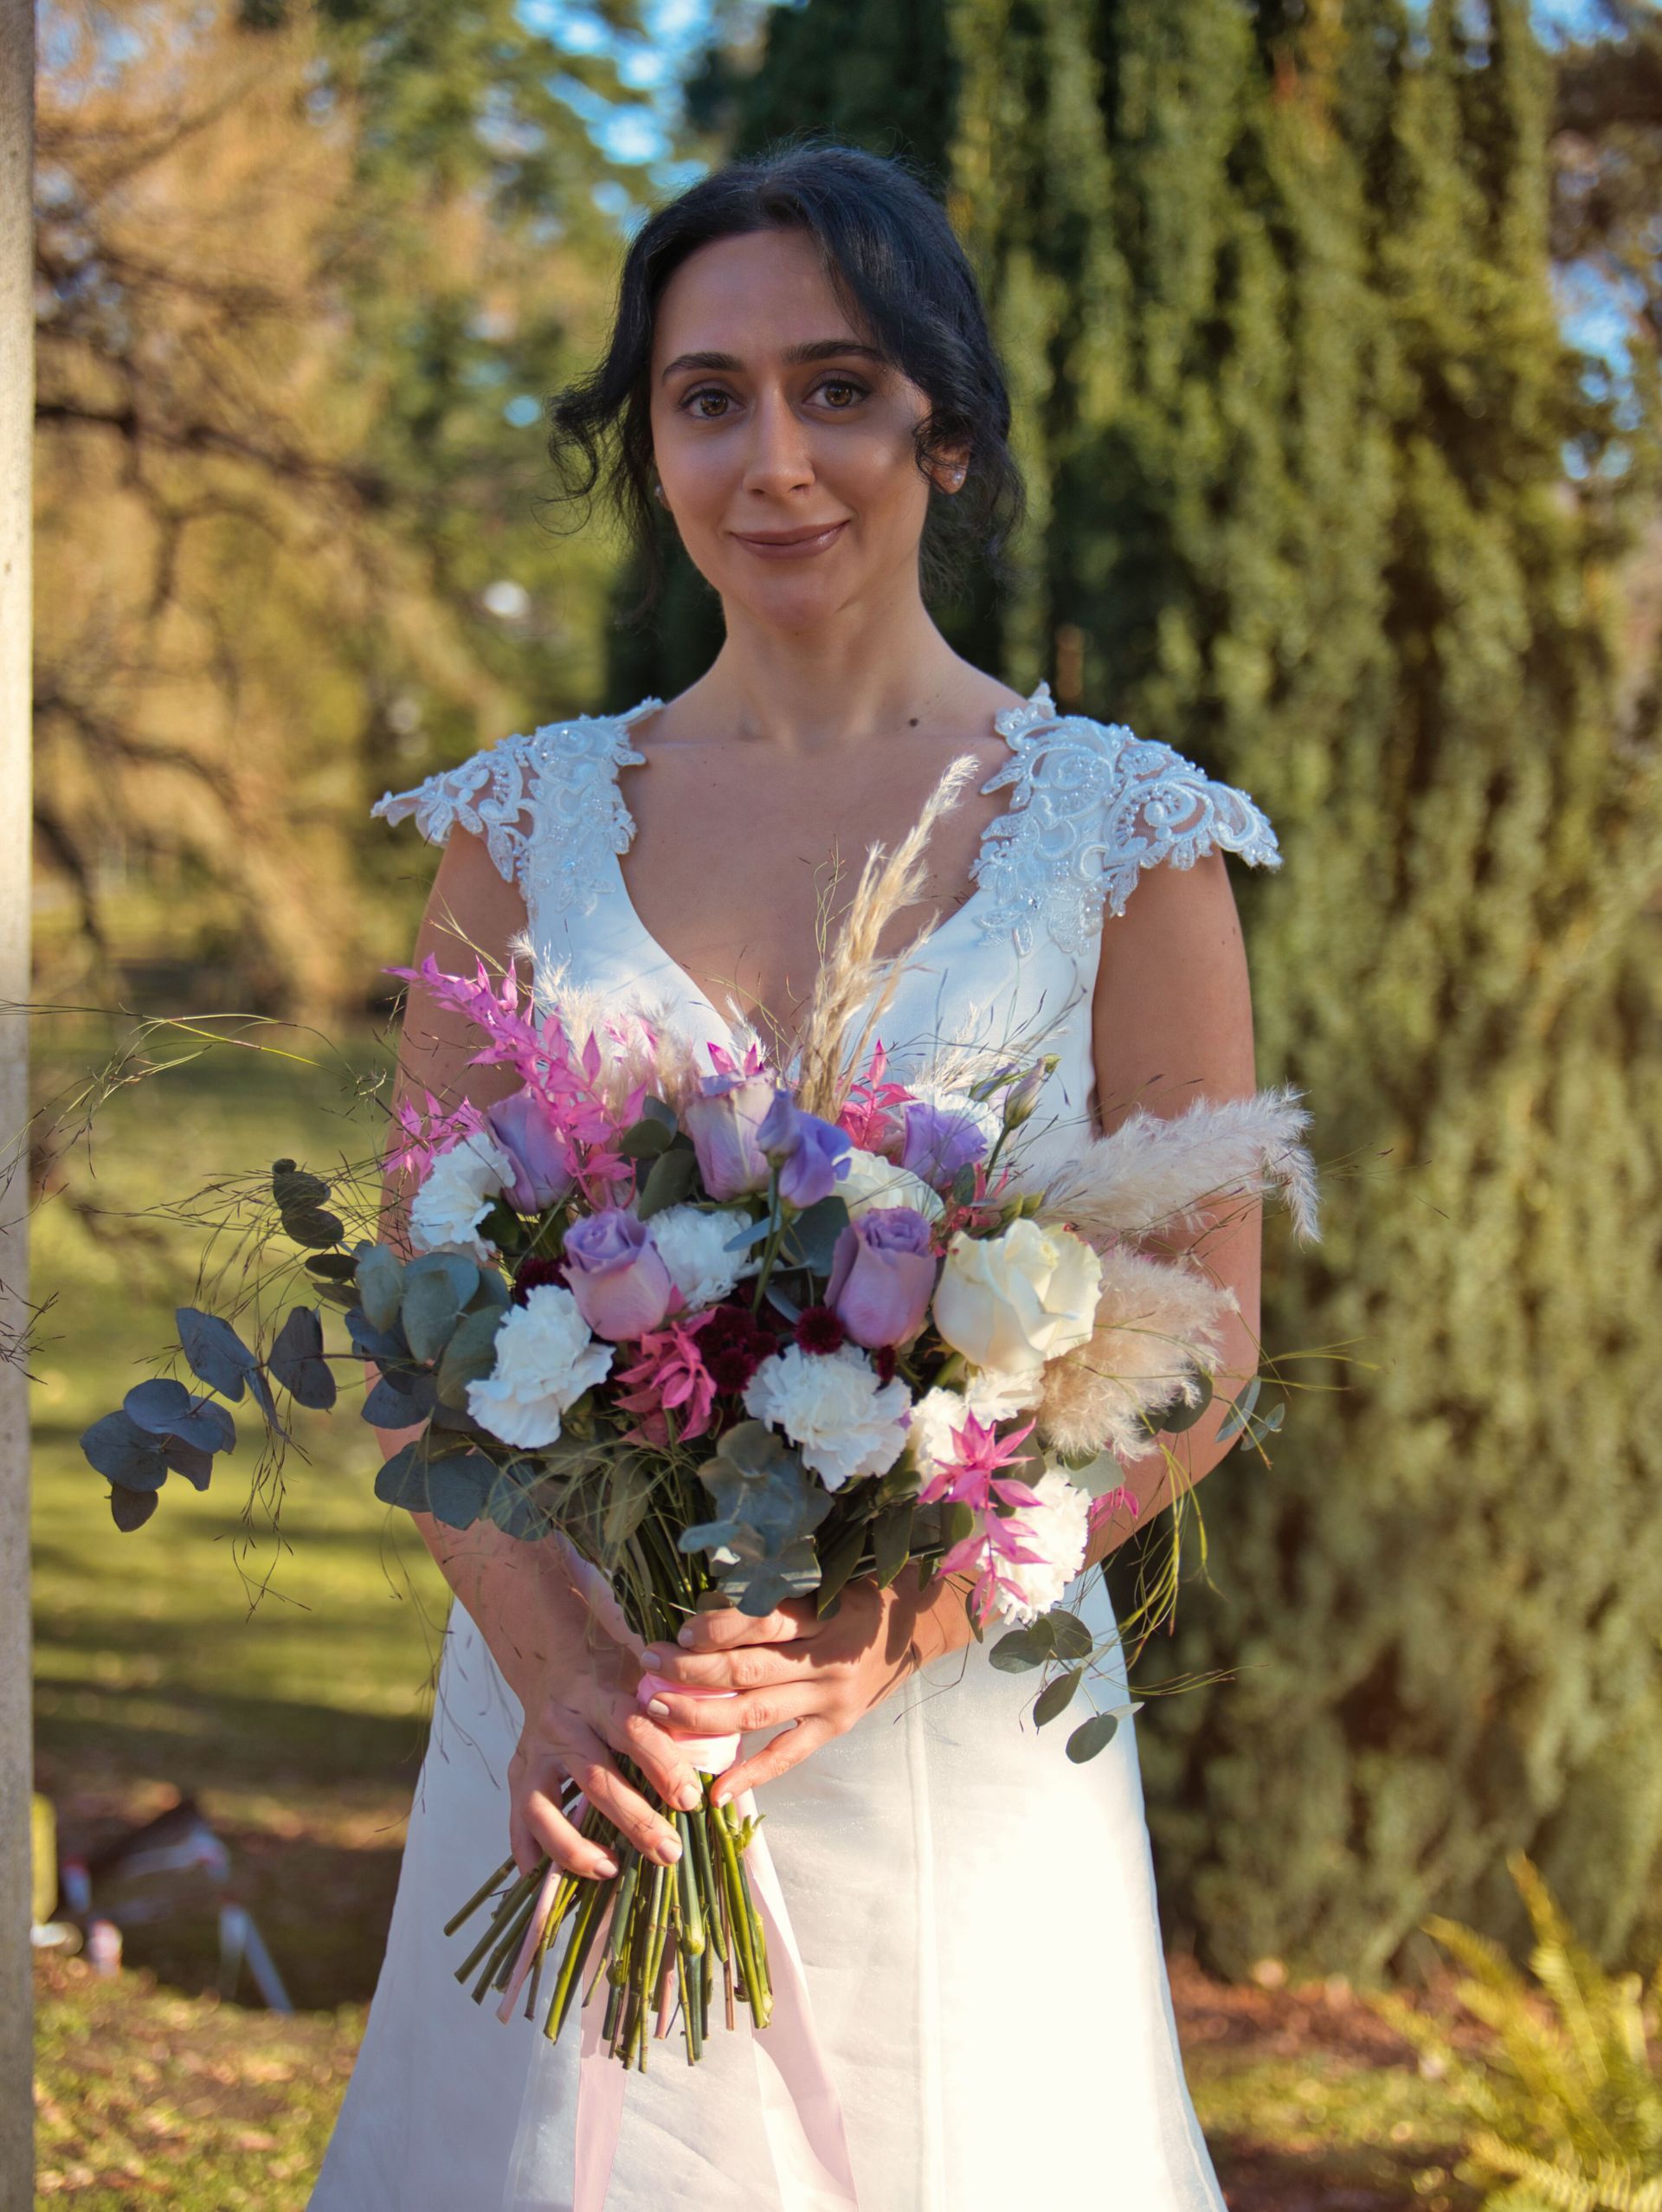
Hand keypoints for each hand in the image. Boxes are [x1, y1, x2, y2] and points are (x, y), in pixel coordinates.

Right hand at [508, 1611, 706, 1882]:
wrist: (554, 1659)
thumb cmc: (612, 1672)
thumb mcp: (643, 1675)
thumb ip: (675, 1709)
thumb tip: (723, 1754)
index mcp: (602, 1695)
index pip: (634, 1731)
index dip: (663, 1767)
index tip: (692, 1800)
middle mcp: (564, 1724)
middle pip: (597, 1778)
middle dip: (635, 1821)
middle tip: (670, 1852)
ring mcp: (535, 1752)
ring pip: (546, 1807)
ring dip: (577, 1847)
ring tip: (611, 1870)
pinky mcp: (517, 1773)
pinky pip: (517, 1819)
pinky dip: (529, 1851)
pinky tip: (544, 1878)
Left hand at [636, 1577, 928, 1803]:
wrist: (914, 1627)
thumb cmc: (857, 1596)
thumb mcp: (825, 1582)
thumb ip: (777, 1597)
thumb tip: (705, 1607)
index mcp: (822, 1614)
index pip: (761, 1622)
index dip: (716, 1628)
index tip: (678, 1634)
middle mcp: (826, 1658)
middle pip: (748, 1670)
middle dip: (691, 1671)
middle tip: (648, 1667)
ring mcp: (831, 1699)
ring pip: (757, 1713)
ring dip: (702, 1714)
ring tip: (659, 1711)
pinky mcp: (835, 1728)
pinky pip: (787, 1756)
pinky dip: (751, 1775)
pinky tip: (717, 1792)